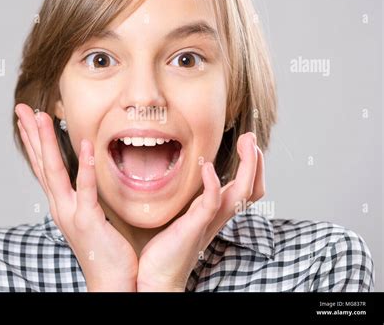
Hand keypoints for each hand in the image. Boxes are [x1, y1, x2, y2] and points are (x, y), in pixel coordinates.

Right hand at [15, 104, 137, 291]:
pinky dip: (84, 166)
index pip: (43, 167)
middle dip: (31, 135)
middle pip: (42, 164)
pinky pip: (86, 189)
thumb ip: (84, 196)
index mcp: (61, 204)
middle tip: (22, 109)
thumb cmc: (103, 249)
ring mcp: (71, 213)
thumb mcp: (89, 217)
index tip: (28, 119)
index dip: (34, 142)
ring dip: (48, 143)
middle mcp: (60, 207)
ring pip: (55, 172)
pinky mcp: (88, 220)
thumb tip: (84, 177)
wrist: (110, 281)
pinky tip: (85, 145)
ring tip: (42, 117)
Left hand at [136, 132, 263, 291]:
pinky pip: (211, 204)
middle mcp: (219, 216)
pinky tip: (209, 169)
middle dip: (255, 162)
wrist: (157, 276)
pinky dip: (214, 185)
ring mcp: (209, 221)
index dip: (252, 166)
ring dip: (247, 166)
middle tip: (250, 137)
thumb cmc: (166, 246)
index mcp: (216, 211)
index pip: (246, 188)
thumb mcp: (183, 214)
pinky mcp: (195, 226)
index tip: (247, 142)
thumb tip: (190, 177)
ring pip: (242, 193)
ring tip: (246, 142)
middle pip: (251, 189)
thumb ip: (190, 198)